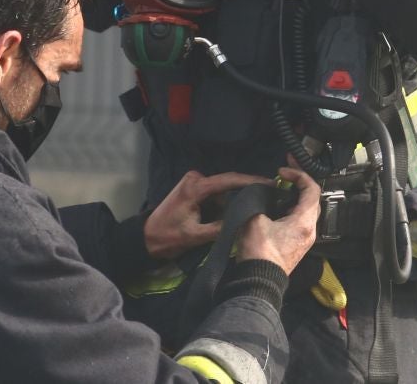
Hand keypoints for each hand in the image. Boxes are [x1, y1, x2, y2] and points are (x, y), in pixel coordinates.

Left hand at [144, 170, 271, 259]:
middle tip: (263, 201)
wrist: (146, 238)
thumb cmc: (168, 237)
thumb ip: (220, 228)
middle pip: (227, 184)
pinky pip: (214, 194)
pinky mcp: (193, 188)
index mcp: (196, 187)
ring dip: (228, 203)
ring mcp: (194, 181)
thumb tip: (245, 221)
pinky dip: (220, 204)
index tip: (270, 183)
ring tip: (239, 213)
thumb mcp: (196, 236)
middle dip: (242, 194)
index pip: (229, 180)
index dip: (251, 181)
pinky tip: (224, 214)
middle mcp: (196, 178)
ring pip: (222, 191)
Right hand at [235, 167, 320, 274]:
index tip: (282, 171)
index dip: (298, 174)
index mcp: (304, 221)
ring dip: (295, 197)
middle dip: (299, 183)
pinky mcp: (297, 246)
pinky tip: (277, 207)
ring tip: (279, 189)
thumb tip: (261, 195)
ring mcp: (305, 239)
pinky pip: (300, 221)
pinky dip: (291, 209)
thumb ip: (260, 201)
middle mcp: (310, 230)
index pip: (312, 189)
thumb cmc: (259, 251)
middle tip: (284, 174)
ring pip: (306, 210)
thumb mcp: (255, 219)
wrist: (258, 282)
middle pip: (312, 199)